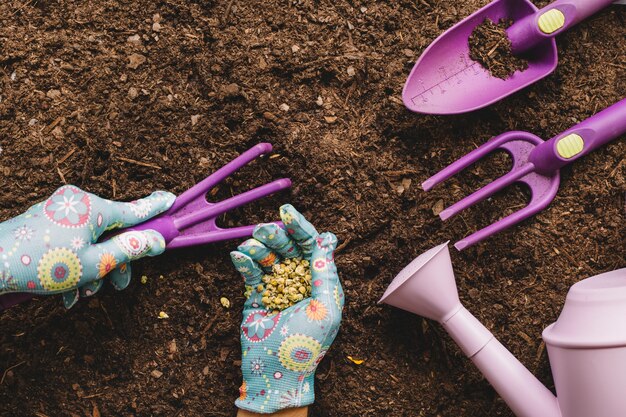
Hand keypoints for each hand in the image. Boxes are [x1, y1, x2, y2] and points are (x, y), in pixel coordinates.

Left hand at [0, 185, 174, 307]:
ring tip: (82, 295)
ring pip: (91, 240)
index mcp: (95, 208)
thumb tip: (158, 240)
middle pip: (112, 231)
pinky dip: (74, 263)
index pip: (136, 209)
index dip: (156, 208)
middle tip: (118, 287)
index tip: (172, 199)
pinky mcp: (46, 219)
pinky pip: (72, 240)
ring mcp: (61, 210)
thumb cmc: (42, 264)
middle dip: (116, 262)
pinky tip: (67, 292)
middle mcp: (80, 202)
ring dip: (93, 269)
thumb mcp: (95, 263)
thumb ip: (130, 249)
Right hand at [230, 205, 343, 413]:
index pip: (312, 246)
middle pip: (288, 247)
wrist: (275, 373)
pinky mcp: (256, 294)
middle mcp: (299, 280)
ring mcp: (277, 286)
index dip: (301, 227)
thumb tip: (329, 238)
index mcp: (320, 282)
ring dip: (259, 246)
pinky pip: (250, 271)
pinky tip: (239, 255)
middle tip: (264, 229)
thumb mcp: (325, 309)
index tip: (287, 212)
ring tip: (251, 244)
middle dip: (277, 235)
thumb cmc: (306, 345)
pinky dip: (245, 261)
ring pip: (268, 256)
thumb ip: (325, 273)